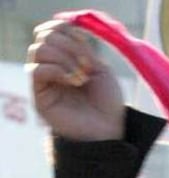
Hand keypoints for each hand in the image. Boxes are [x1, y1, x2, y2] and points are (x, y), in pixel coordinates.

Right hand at [27, 20, 123, 140]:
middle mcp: (52, 69)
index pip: (53, 30)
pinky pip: (36, 70)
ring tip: (82, 76)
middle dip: (69, 45)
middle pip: (44, 36)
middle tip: (87, 65)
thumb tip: (66, 31)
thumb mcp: (101, 69)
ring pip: (39, 50)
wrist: (108, 131)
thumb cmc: (108, 104)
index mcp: (66, 60)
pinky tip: (74, 81)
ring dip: (64, 58)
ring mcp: (45, 83)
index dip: (68, 31)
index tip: (88, 48)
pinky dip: (57, 69)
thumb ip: (82, 48)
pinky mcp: (40, 97)